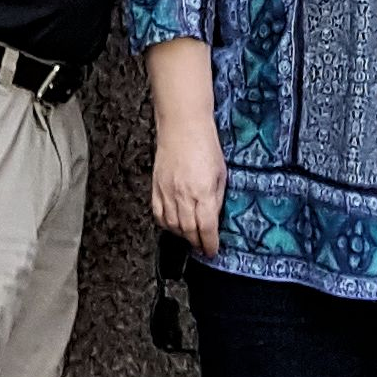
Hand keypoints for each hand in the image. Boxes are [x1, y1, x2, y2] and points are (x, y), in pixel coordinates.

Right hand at [152, 128, 225, 253]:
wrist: (182, 125)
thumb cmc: (205, 144)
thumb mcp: (221, 172)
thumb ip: (217, 198)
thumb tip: (214, 217)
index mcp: (203, 192)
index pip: (206, 228)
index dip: (210, 244)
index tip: (212, 250)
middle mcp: (183, 195)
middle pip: (189, 231)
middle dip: (197, 243)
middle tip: (203, 247)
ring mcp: (167, 192)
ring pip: (172, 225)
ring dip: (183, 236)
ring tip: (190, 237)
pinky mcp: (156, 186)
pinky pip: (158, 214)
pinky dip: (165, 224)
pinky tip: (173, 225)